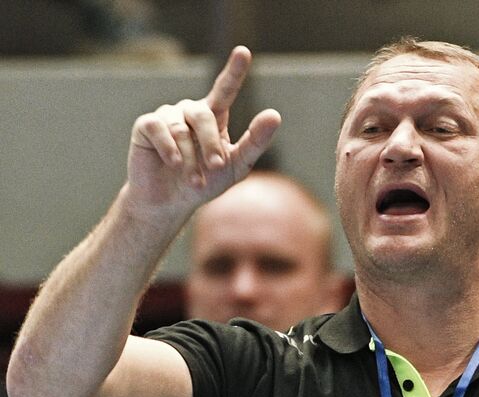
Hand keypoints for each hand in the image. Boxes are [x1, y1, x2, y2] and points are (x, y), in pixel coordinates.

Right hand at [125, 46, 280, 218]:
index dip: (234, 71)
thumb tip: (274, 115)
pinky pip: (159, 129)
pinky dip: (169, 149)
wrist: (170, 204)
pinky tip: (173, 164)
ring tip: (195, 181)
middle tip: (216, 168)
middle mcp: (189, 111)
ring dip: (191, 159)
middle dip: (211, 144)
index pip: (225, 89)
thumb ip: (254, 142)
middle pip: (204, 116)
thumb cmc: (204, 184)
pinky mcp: (146, 126)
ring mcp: (167, 116)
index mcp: (213, 117)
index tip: (244, 52)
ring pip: (181, 129)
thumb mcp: (235, 167)